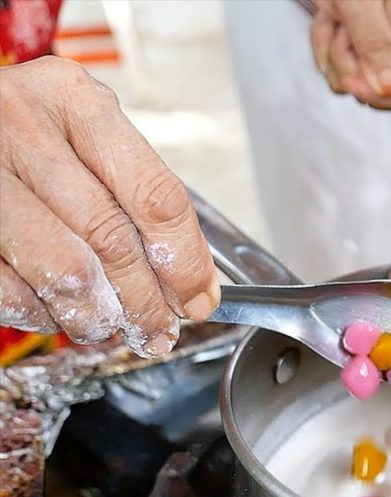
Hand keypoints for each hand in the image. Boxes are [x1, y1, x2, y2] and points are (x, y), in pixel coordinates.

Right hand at [0, 56, 219, 357]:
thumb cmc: (23, 126)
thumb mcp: (82, 131)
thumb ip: (136, 191)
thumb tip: (190, 278)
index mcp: (73, 101)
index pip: (154, 195)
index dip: (186, 260)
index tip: (199, 298)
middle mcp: (23, 128)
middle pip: (113, 240)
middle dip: (147, 302)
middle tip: (160, 330)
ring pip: (66, 273)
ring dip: (99, 316)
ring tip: (112, 327)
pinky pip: (13, 290)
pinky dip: (46, 315)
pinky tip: (60, 312)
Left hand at [310, 0, 390, 108]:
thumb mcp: (360, 3)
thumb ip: (377, 44)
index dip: (382, 94)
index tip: (354, 80)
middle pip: (382, 89)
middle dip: (349, 66)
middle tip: (341, 31)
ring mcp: (383, 43)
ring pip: (355, 79)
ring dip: (331, 51)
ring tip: (334, 18)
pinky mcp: (361, 44)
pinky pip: (339, 66)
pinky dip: (324, 45)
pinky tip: (329, 20)